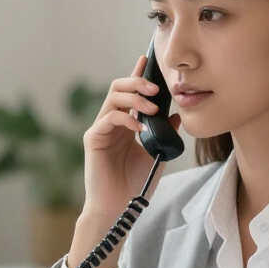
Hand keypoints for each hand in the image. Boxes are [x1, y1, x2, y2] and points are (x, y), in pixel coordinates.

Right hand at [68, 56, 180, 267]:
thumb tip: (175, 114)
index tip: (147, 58)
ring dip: (134, 98)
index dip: (137, 74)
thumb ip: (164, 134)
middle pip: (119, 88)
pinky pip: (108, 118)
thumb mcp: (157, 155)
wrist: (119, 208)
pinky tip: (139, 127)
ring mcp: (100, 130)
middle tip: (156, 87)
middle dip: (137, 82)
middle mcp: (111, 123)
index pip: (130, 93)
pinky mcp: (93, 139)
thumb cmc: (135, 185)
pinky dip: (125, 119)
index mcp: (125, 124)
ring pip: (113, 98)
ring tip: (152, 107)